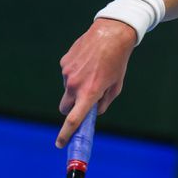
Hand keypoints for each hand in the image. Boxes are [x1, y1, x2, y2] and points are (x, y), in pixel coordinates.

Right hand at [56, 17, 137, 146]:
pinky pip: (68, 74)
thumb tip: (94, 111)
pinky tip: (88, 61)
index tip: (60, 144)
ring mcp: (67, 73)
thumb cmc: (117, 62)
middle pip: (65, 107)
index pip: (73, 119)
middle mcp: (75, 85)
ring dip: (77, 86)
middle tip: (83, 101)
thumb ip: (104, 102)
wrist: (111, 33)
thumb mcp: (116, 85)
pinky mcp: (64, 62)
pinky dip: (76, 72)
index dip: (65, 134)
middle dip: (71, 109)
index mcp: (89, 93)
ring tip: (93, 71)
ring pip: (68, 88)